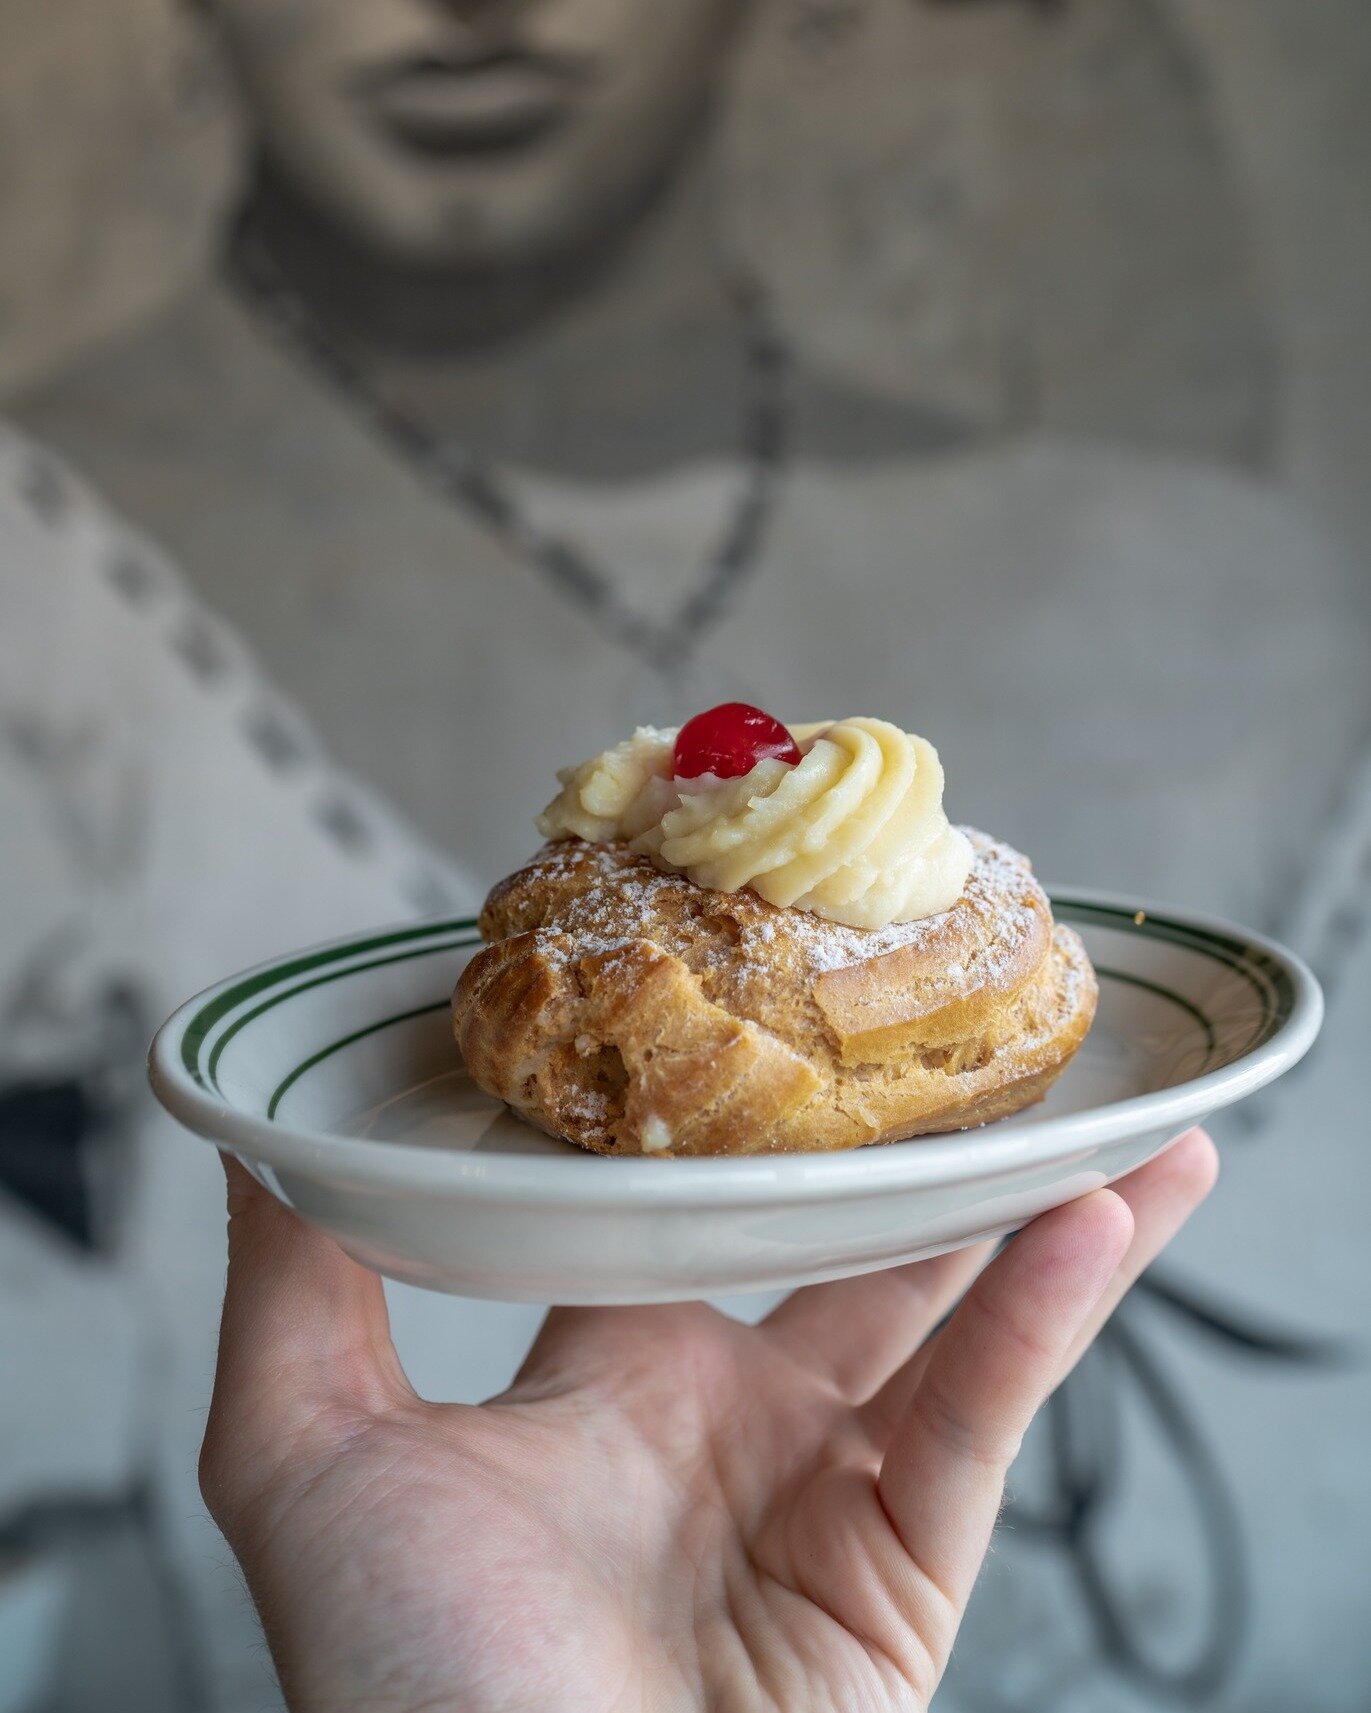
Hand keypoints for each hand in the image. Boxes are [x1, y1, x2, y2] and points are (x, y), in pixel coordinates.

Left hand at [200, 1131, 1216, 1712]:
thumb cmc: (403, 1693)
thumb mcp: (308, 1465)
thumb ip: (296, 1297)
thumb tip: (264, 1148)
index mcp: (608, 1382)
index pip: (682, 1210)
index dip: (723, 1116)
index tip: (753, 999)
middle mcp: (728, 1424)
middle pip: (844, 1251)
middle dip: (914, 1159)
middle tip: (964, 1038)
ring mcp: (823, 1494)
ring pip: (953, 1320)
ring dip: (1038, 1220)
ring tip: (1114, 1115)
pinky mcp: (903, 1570)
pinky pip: (981, 1420)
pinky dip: (1041, 1316)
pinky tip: (1096, 1210)